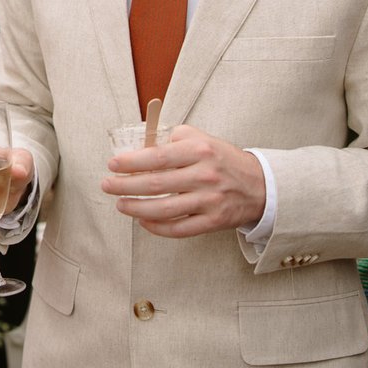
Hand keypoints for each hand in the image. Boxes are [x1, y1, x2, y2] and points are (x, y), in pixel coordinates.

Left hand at [101, 123, 264, 236]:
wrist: (261, 185)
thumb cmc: (223, 160)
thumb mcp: (203, 139)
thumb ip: (174, 138)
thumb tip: (142, 146)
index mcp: (200, 151)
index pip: (158, 157)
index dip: (131, 162)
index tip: (112, 164)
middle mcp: (204, 175)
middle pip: (156, 184)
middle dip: (125, 185)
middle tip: (106, 185)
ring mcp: (209, 201)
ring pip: (164, 209)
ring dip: (136, 208)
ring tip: (120, 204)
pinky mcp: (213, 222)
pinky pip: (178, 228)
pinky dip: (157, 227)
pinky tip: (143, 220)